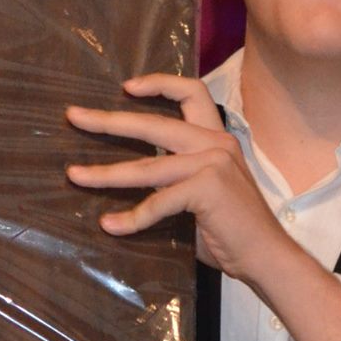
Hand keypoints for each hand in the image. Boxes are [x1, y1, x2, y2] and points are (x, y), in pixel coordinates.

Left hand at [66, 75, 340, 340]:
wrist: (266, 257)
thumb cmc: (233, 232)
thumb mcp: (205, 192)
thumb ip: (177, 177)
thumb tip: (132, 178)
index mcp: (218, 139)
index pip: (193, 92)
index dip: (159, 83)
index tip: (126, 87)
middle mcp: (216, 143)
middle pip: (153, 123)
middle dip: (108, 120)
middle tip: (73, 116)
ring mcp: (212, 164)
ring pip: (146, 165)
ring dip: (105, 173)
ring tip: (75, 176)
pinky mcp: (206, 189)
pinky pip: (157, 202)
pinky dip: (132, 217)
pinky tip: (111, 227)